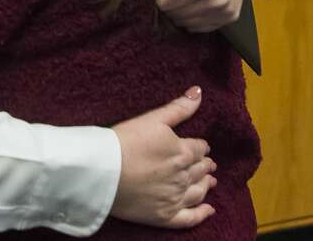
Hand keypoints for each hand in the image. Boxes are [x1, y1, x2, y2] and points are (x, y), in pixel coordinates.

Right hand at [110, 87, 217, 227]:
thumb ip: (178, 108)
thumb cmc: (124, 141)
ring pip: (198, 192)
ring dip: (206, 185)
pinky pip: (189, 219)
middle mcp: (183, 176)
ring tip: (210, 182)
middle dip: (205, 165)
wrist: (102, 171)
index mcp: (183, 152)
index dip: (201, 147)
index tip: (201, 147)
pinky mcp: (164, 216)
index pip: (199, 148)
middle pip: (200, 170)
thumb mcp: (152, 119)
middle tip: (209, 164)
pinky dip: (202, 214)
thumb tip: (198, 92)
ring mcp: (174, 198)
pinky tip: (209, 210)